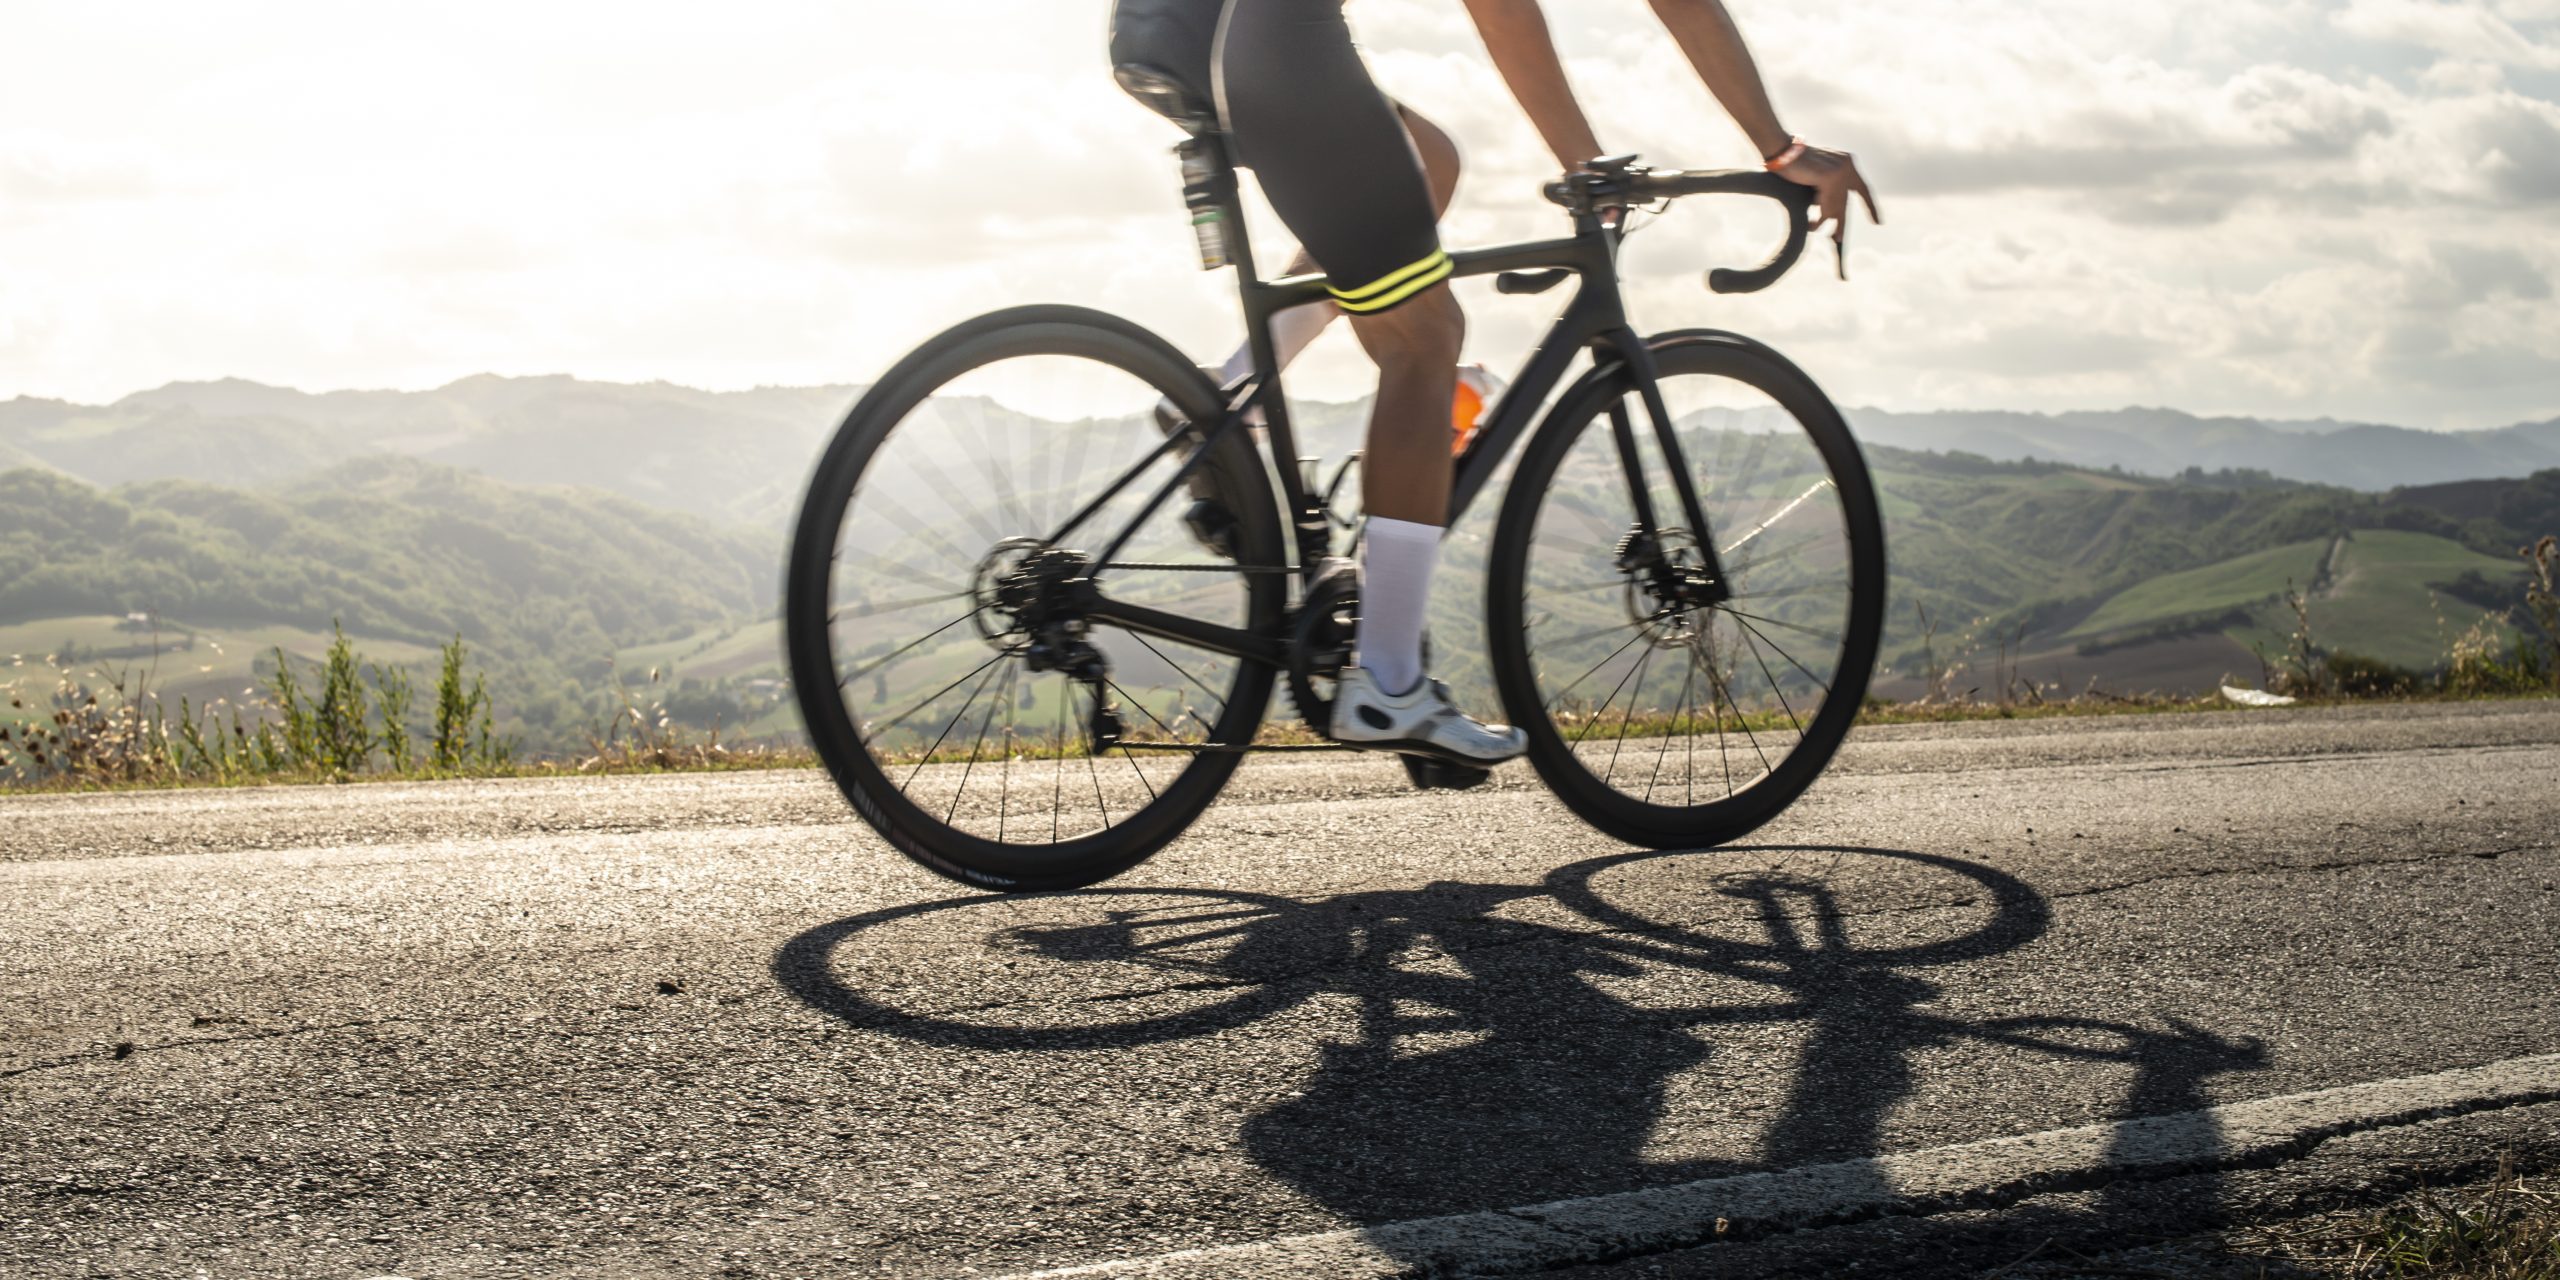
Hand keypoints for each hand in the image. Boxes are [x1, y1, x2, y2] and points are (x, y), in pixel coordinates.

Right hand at [1771, 144, 1879, 279]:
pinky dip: (1820, 215)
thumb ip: (1828, 187)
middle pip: (1846, 201)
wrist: (1782, 152)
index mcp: (1847, 162)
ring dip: (1825, 220)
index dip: (1870, 206)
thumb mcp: (1817, 176)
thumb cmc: (1793, 164)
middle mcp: (1847, 165)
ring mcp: (1840, 170)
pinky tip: (1812, 223)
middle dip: (1842, 221)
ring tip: (1815, 229)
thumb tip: (1831, 213)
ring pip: (1836, 205)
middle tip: (1840, 238)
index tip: (1878, 222)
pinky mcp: (1830, 176)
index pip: (1862, 188)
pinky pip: (1827, 204)